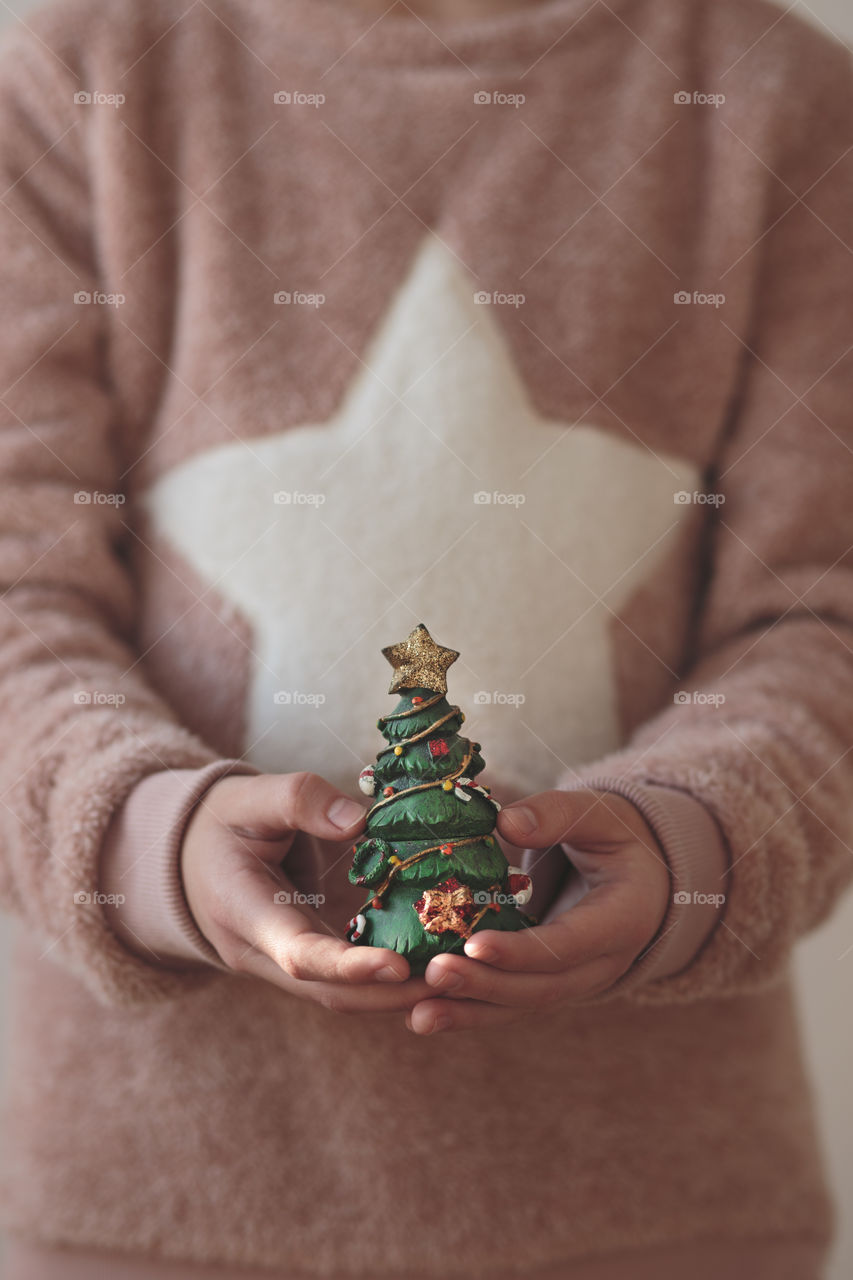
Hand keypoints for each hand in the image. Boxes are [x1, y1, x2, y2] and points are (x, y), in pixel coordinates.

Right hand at [181, 771, 431, 1012]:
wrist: (186, 858)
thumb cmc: (220, 821)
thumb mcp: (249, 797)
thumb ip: (300, 800)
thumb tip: (359, 820)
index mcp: (242, 912)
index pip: (298, 954)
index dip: (349, 966)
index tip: (399, 967)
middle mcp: (259, 953)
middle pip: (330, 992)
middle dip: (391, 993)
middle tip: (455, 977)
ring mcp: (279, 965)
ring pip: (341, 996)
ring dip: (396, 994)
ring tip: (457, 975)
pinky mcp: (300, 963)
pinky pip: (344, 982)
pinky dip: (387, 980)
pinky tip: (434, 963)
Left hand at [406, 788, 670, 1034]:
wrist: (642, 876)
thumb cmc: (619, 837)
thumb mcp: (599, 815)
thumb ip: (557, 815)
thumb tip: (506, 822)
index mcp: (623, 919)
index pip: (569, 945)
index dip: (522, 950)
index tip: (475, 944)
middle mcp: (602, 963)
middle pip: (541, 987)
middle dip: (485, 985)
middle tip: (434, 974)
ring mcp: (574, 981)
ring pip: (520, 1004)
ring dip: (468, 1011)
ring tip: (418, 1015)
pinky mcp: (546, 983)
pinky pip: (508, 1003)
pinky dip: (467, 1012)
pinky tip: (422, 1017)